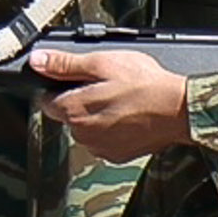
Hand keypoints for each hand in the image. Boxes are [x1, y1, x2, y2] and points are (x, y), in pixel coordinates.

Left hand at [36, 48, 196, 163]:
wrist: (179, 110)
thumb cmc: (145, 85)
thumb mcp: (102, 63)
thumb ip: (65, 64)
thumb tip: (38, 61)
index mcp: (74, 111)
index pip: (47, 101)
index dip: (61, 86)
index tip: (79, 80)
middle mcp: (82, 135)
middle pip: (69, 115)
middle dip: (82, 101)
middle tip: (107, 86)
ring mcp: (100, 148)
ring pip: (87, 129)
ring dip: (98, 116)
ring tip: (122, 101)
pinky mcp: (117, 155)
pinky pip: (105, 140)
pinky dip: (113, 130)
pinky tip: (129, 116)